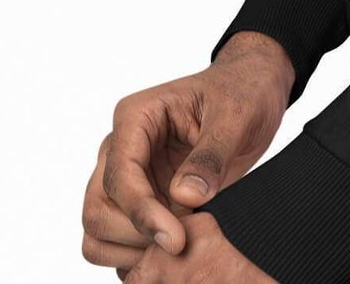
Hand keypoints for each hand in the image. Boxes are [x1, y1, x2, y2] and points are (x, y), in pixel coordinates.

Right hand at [81, 33, 294, 274]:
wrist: (252, 92)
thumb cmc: (241, 93)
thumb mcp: (237, 115)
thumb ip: (212, 154)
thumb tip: (184, 196)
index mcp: (136, 117)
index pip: (119, 177)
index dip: (142, 214)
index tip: (177, 239)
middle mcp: (120, 149)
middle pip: (97, 210)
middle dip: (136, 236)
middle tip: (183, 244)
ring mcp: (125, 178)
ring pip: (97, 232)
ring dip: (132, 251)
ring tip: (181, 245)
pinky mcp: (136, 201)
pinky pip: (115, 242)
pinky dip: (136, 256)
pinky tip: (174, 248)